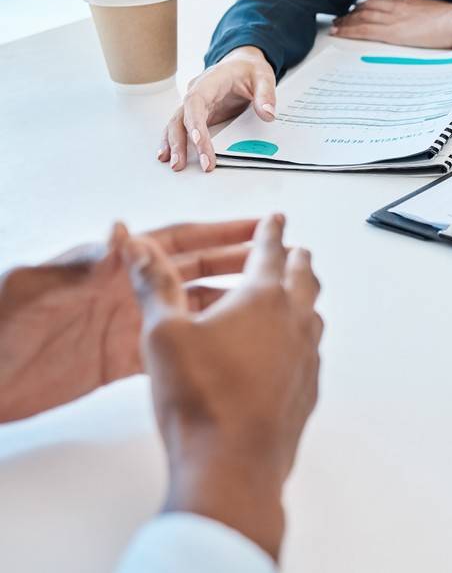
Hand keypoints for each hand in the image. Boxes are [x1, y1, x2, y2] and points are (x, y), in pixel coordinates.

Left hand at [0, 219, 258, 421]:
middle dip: (238, 263)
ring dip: (228, 306)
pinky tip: (229, 350)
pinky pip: (172, 349)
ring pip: (191, 310)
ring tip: (266, 305)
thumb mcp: (34, 287)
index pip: (175, 242)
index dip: (219, 233)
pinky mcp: (118, 362)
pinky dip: (202, 347)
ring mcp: (124, 326)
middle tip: (279, 261)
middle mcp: (122, 292)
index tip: (258, 227)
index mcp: (108, 266)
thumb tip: (121, 232)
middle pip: (194, 272)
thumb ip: (81, 262)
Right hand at [130, 214, 322, 561]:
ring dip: (302, 298)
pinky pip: (308, 352)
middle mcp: (295, 322)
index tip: (277, 218)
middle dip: (296, 259)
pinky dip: (299, 338)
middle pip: (304, 278)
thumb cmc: (200, 399)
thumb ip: (153, 285)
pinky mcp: (307, 389)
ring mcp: (306, 357)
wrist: (233, 464)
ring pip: (312, 315)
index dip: (270, 231)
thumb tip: (137, 246)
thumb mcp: (162, 334)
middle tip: (293, 250)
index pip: (271, 251)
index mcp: (263, 298)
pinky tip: (286, 350)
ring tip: (292, 295)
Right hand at [161, 46, 276, 172]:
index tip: (198, 141)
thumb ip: (266, 94)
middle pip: (181, 117)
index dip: (194, 122)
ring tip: (175, 165)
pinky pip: (183, 128)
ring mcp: (196, 105)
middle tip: (181, 164)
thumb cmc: (249, 69)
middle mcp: (197, 93)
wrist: (242, 64)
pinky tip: (170, 157)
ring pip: (177, 124)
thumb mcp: (263, 76)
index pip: (196, 102)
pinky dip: (176, 142)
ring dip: (174, 145)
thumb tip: (268, 114)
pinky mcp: (200, 114)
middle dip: (180, 141)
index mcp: (210, 82)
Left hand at [330, 0, 451, 48]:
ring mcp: (393, 19)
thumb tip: (429, 21)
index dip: (369, 6)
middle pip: (368, 8)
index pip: (383, 3)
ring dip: (346, 21)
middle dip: (353, 13)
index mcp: (410, 3)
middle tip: (341, 17)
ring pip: (362, 17)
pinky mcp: (391, 32)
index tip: (360, 9)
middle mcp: (397, 8)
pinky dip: (349, 31)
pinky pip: (363, 30)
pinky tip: (339, 32)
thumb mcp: (439, 14)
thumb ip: (428, 16)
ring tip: (336, 25)